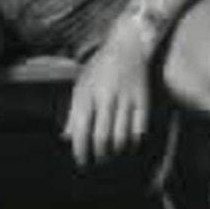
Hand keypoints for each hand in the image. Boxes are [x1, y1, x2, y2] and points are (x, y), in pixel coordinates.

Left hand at [63, 21, 152, 165]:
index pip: (81, 129)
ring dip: (115, 152)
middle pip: (102, 137)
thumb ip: (73, 112)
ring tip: (112, 156)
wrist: (127, 45)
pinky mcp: (143, 100)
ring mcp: (126, 99)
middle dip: (99, 156)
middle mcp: (106, 97)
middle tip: (97, 162)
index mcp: (87, 93)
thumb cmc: (100, 68)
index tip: (81, 162)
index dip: (80, 151)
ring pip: (121, 137)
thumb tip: (66, 137)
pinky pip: (139, 130)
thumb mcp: (81, 85)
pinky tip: (128, 146)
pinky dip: (133, 142)